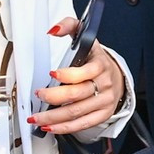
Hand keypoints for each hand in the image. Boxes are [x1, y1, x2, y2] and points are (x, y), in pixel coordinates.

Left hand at [32, 19, 124, 136]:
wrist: (116, 77)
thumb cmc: (95, 60)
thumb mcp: (86, 39)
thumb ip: (70, 27)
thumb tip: (53, 29)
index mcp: (99, 64)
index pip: (83, 72)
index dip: (67, 74)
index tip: (52, 74)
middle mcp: (103, 83)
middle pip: (76, 94)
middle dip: (53, 97)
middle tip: (39, 95)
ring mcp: (104, 100)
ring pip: (76, 111)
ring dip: (54, 117)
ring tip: (37, 118)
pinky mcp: (103, 114)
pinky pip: (83, 124)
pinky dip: (65, 127)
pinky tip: (51, 127)